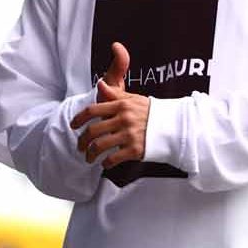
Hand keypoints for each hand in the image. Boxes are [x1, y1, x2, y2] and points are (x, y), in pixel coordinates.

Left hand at [70, 42, 150, 166]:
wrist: (174, 127)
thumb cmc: (152, 113)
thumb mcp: (134, 99)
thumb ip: (115, 94)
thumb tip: (100, 84)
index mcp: (121, 105)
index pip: (93, 111)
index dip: (79, 119)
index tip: (73, 125)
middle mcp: (124, 119)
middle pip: (93, 131)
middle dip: (82, 141)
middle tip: (80, 146)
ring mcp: (129, 135)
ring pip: (99, 146)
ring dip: (90, 154)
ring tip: (89, 158)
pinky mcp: (135, 149)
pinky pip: (113, 158)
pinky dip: (105, 163)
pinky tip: (105, 164)